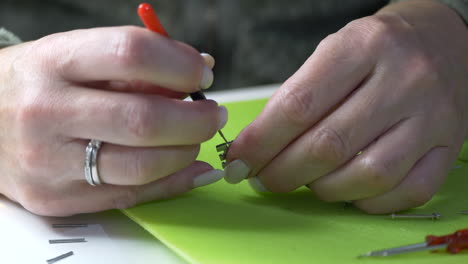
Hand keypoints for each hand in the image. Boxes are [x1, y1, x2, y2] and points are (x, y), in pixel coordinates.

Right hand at [0, 26, 226, 215]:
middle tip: (212, 112)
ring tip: (194, 138)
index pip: (131, 54)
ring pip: (142, 166)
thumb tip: (200, 70)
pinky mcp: (55, 198)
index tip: (202, 73)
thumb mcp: (75, 56)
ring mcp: (48, 162)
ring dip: (186, 151)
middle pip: (143, 120)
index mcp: (55, 62)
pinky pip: (131, 195)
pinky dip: (172, 182)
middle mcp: (47, 112)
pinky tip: (190, 167)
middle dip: (195, 119)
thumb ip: (135, 65)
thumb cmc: (39, 83)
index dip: (180, 64)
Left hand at [225, 0, 467, 213]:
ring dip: (323, 189)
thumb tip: (257, 146)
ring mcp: (432, 116)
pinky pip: (407, 191)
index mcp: (362, 47)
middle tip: (262, 179)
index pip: (298, 105)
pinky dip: (367, 201)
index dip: (260, 142)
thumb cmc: (377, 49)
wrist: (444, 40)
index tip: (238, 161)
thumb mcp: (333, 51)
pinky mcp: (450, 146)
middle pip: (328, 145)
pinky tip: (348, 190)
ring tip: (305, 180)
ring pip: (368, 175)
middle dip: (282, 172)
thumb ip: (297, 95)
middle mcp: (403, 79)